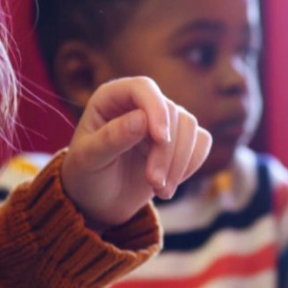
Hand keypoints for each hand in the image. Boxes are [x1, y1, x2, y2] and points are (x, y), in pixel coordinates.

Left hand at [59, 76, 211, 230]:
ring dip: (180, 162)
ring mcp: (161, 121)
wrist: (98, 199)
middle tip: (154, 184)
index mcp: (111, 98)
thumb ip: (111, 138)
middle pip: (171, 112)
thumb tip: (141, 119)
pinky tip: (170, 184)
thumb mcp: (89, 159)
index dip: (156, 109)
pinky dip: (190, 165)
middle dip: (166, 152)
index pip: (143, 87)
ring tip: (161, 191)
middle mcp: (139, 103)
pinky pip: (201, 143)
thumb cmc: (86, 175)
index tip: (161, 139)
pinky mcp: (178, 140)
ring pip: (190, 128)